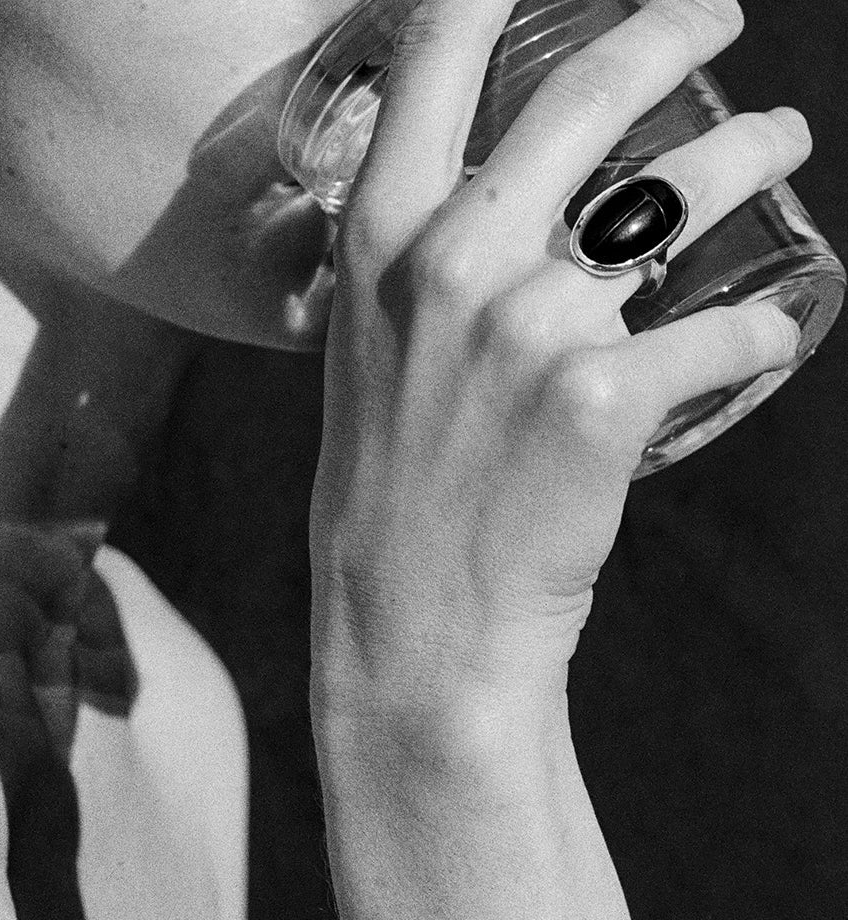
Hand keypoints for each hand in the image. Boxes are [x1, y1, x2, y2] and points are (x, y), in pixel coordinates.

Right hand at [310, 0, 809, 711]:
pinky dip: (760, 334)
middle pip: (590, 90)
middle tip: (718, 20)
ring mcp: (531, 324)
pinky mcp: (606, 400)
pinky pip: (725, 336)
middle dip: (675, 29)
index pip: (437, 49)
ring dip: (753, 155)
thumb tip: (509, 209)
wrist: (414, 621)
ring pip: (682, 199)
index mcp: (381, 235)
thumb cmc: (395, 492)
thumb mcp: (377, 353)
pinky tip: (768, 338)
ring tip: (782, 147)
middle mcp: (453, 257)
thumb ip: (423, 271)